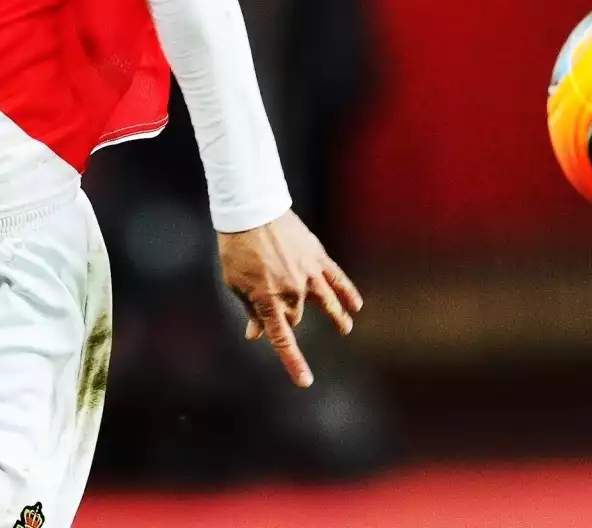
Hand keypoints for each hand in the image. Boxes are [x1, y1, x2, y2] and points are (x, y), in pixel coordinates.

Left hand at [217, 210, 362, 387]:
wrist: (251, 210)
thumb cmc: (237, 247)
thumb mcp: (235, 282)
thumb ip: (250, 309)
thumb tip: (255, 334)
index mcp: (267, 299)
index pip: (282, 338)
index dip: (293, 361)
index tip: (305, 381)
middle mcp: (291, 291)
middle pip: (296, 315)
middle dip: (289, 317)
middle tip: (282, 313)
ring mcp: (308, 274)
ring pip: (325, 303)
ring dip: (337, 317)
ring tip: (345, 328)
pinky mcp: (317, 257)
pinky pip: (337, 279)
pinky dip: (347, 293)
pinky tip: (356, 305)